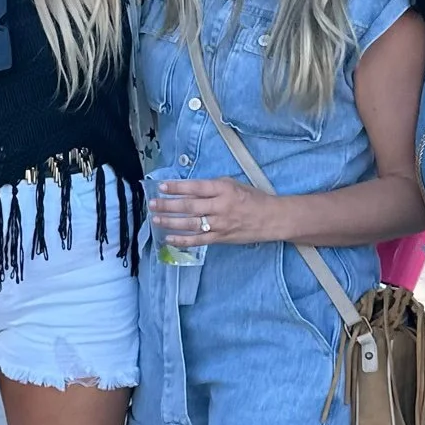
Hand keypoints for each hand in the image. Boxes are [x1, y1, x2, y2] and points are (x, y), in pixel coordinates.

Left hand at [148, 176, 272, 245]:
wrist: (272, 219)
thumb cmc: (252, 198)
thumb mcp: (234, 184)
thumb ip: (212, 186)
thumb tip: (189, 188)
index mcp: (224, 189)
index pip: (196, 187)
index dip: (177, 187)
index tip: (162, 186)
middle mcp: (220, 206)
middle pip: (189, 206)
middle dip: (168, 205)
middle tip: (152, 204)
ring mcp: (220, 224)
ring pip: (191, 224)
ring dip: (171, 222)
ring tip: (156, 218)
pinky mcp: (220, 238)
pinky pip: (198, 240)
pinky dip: (182, 240)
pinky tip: (169, 238)